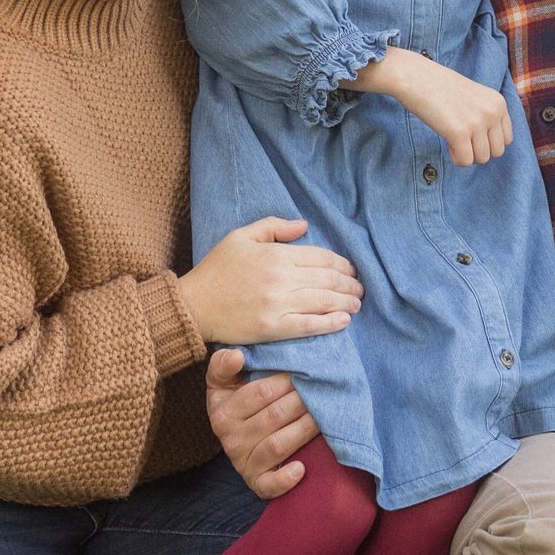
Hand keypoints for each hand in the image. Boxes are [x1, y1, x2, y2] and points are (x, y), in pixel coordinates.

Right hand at [177, 216, 362, 345]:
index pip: (322, 257)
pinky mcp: (273, 328)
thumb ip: (274, 227)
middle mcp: (282, 279)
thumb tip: (304, 225)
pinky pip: (310, 326)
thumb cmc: (217, 268)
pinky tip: (344, 321)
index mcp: (276, 255)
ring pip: (324, 302)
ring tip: (357, 304)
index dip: (342, 264)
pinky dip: (331, 323)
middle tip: (360, 288)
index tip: (351, 270)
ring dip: (347, 303)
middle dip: (350, 284)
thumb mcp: (241, 236)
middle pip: (328, 280)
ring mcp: (279, 305)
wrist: (194, 305)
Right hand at [205, 348, 319, 499]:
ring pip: (278, 444)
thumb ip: (223, 363)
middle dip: (303, 400)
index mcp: (223, 411)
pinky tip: (301, 468)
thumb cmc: (235, 401)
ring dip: (305, 428)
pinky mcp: (256, 482)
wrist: (234, 436)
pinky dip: (285, 479)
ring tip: (324, 414)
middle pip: (275, 416)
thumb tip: (237, 356)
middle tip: (325, 388)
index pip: (260, 392)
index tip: (306, 369)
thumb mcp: (222, 381)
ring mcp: (243, 462)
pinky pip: (269, 485)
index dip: (287, 380)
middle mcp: (231, 439)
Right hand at [354, 47, 511, 165]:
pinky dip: (456, 158)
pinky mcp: (460, 132)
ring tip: (453, 139)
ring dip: (466, 155)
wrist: (417, 77)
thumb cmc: (441, 88)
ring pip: (481, 159)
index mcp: (499, 103)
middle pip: (497, 152)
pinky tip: (447, 143)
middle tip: (461, 140)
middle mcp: (493, 112)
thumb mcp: (476, 98)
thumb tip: (490, 148)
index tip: (472, 134)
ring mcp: (478, 122)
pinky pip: (465, 161)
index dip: (488, 142)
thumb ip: (487, 116)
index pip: (507, 139)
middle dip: (478, 151)